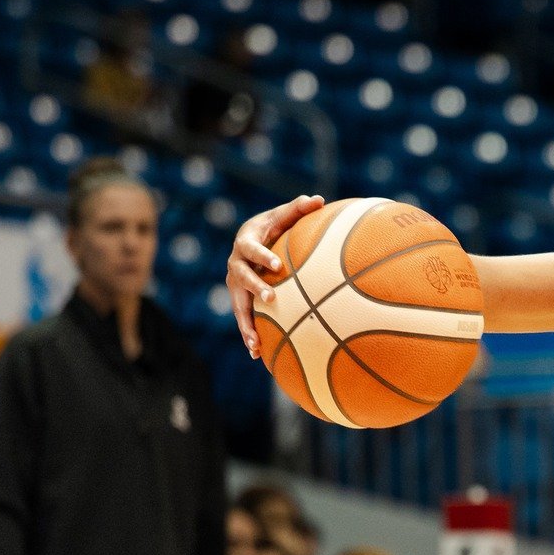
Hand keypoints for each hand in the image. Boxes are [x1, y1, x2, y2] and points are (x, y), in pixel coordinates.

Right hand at [227, 193, 324, 355]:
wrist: (252, 239)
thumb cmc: (273, 226)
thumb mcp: (283, 216)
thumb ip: (298, 208)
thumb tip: (317, 199)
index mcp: (246, 242)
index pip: (251, 248)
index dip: (262, 256)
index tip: (276, 265)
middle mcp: (236, 263)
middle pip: (241, 277)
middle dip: (254, 288)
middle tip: (271, 298)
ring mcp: (235, 283)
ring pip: (238, 305)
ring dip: (246, 324)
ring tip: (256, 343)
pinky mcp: (239, 299)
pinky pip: (243, 318)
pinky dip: (249, 335)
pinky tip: (258, 355)